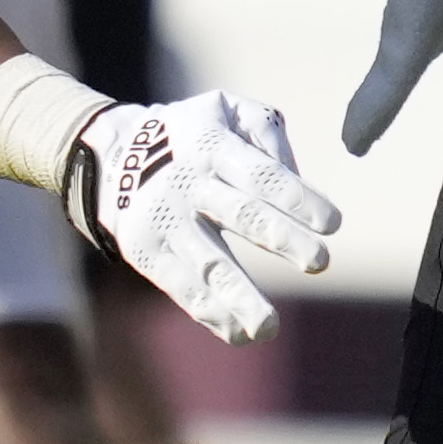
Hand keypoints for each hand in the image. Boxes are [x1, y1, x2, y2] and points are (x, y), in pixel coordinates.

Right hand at [68, 89, 340, 343]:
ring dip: (240, 295)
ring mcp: (166, 222)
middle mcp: (190, 184)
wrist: (109, 155)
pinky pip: (181, 287)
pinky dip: (210, 312)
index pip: (261, 172)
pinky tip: (240, 334)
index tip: (333, 223)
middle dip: (281, 237)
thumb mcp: (226, 109)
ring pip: (208, 263)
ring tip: (268, 327)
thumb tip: (296, 173)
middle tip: (319, 261)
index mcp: (214, 145)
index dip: (295, 196)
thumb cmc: (192, 134)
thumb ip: (265, 131)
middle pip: (241, 214)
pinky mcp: (147, 253)